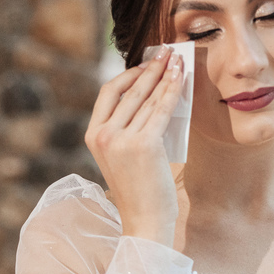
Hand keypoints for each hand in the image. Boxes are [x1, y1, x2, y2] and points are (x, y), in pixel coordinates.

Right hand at [86, 47, 184, 246]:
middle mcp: (102, 135)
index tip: (146, 64)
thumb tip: (151, 96)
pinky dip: (172, 91)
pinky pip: (161, 110)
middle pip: (128, 91)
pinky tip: (181, 78)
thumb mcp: (124, 155)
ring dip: (164, 76)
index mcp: (93, 136)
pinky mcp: (142, 145)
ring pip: (146, 98)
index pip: (107, 93)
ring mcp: (120, 139)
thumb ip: (128, 128)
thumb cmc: (141, 190)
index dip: (128, 74)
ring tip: (177, 61)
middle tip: (165, 52)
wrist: (145, 221)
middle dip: (149, 68)